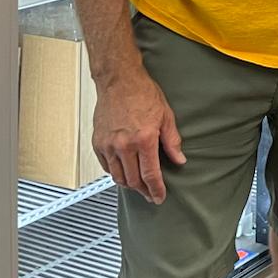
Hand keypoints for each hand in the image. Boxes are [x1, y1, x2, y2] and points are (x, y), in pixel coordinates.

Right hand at [92, 65, 185, 204]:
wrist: (119, 80)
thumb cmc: (142, 93)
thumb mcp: (166, 116)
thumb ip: (172, 141)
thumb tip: (179, 159)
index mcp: (143, 139)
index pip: (150, 175)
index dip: (156, 189)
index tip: (159, 197)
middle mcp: (124, 145)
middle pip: (133, 180)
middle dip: (143, 190)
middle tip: (150, 193)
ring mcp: (108, 145)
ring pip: (117, 176)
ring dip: (129, 184)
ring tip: (138, 185)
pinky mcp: (98, 142)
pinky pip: (106, 166)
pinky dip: (115, 173)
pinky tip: (123, 171)